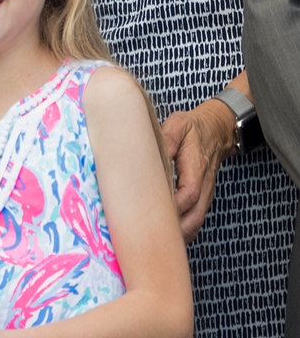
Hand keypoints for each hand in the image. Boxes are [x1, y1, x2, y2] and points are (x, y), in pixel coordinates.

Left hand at [162, 97, 236, 239]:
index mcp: (197, 166)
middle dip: (177, 229)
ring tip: (156, 240)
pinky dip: (185, 230)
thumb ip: (169, 137)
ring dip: (180, 233)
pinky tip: (169, 235)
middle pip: (195, 215)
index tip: (154, 210)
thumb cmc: (193, 129)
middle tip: (151, 234)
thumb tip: (158, 149)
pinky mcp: (202, 198)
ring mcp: (205, 194)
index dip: (175, 205)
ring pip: (197, 221)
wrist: (215, 132)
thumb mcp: (179, 125)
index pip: (190, 193)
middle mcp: (204, 185)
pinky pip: (196, 219)